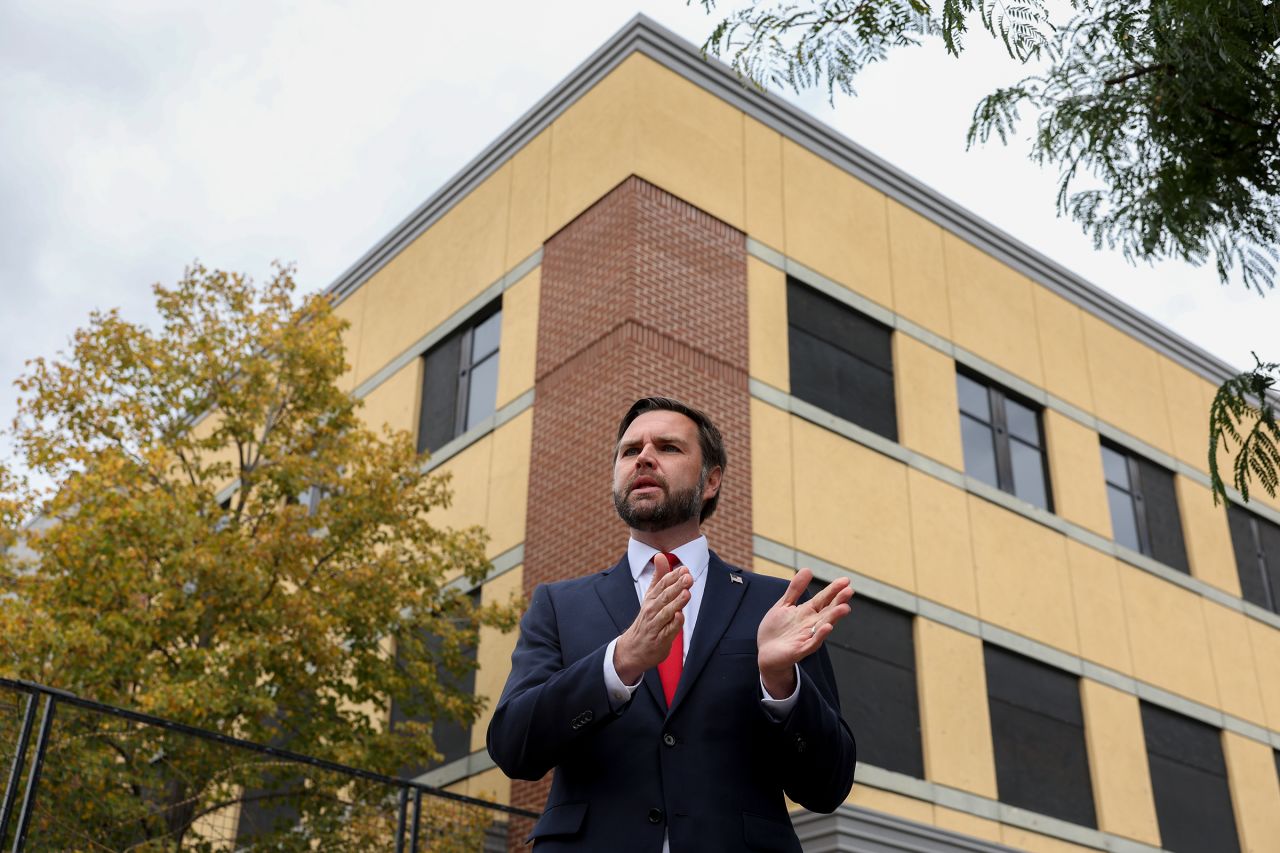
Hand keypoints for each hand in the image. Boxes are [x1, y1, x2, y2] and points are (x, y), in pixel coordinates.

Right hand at [614, 553, 690, 684]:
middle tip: (688, 577)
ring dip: (676, 603)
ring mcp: (655, 625)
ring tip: (686, 593)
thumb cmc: (647, 619)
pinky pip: (668, 630)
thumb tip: (660, 555)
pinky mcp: (660, 639)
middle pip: (665, 596)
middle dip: (676, 586)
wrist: (634, 648)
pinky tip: (680, 616)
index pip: (662, 584)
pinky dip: (674, 624)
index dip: (673, 576)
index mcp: (651, 598)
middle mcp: (652, 610)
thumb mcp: (650, 596)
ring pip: (666, 612)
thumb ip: (658, 577)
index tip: (684, 569)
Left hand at [757, 569, 852, 697]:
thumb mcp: (784, 605)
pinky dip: (820, 635)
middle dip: (838, 601)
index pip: (823, 599)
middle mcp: (811, 624)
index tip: (846, 580)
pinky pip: (812, 642)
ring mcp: (807, 636)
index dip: (833, 590)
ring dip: (834, 617)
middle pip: (827, 611)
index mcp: (807, 612)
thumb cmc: (776, 630)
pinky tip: (827, 627)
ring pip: (824, 625)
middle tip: (849, 591)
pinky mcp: (800, 649)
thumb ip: (795, 589)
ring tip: (844, 608)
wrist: (765, 654)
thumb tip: (808, 569)